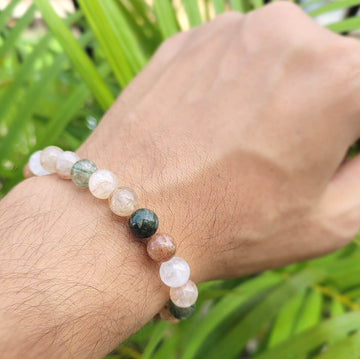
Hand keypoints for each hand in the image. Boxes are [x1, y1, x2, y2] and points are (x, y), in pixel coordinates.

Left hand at [81, 2, 359, 280]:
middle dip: (327, 110)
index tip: (336, 153)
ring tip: (244, 148)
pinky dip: (235, 89)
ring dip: (279, 97)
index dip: (355, 132)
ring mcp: (228, 32)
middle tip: (292, 157)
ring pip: (281, 61)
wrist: (121, 220)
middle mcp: (286, 34)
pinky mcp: (185, 42)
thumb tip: (359, 146)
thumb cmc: (227, 228)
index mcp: (339, 77)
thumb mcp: (329, 221)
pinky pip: (232, 61)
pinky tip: (211, 132)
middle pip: (333, 70)